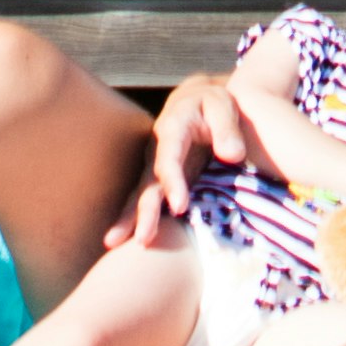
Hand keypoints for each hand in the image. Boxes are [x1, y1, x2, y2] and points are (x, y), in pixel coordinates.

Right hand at [121, 76, 275, 240]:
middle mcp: (156, 151)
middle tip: (142, 238)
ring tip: (113, 244)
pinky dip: (131, 219)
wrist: (196, 101)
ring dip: (129, 220)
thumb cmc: (212, 103)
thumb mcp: (223, 105)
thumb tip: (233, 155)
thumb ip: (227, 128)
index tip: (179, 207)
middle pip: (149, 184)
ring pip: (141, 195)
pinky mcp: (160, 180)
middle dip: (145, 211)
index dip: (173, 183)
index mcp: (171, 130)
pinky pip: (145, 200)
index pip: (169, 159)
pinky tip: (121, 241)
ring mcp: (155, 166)